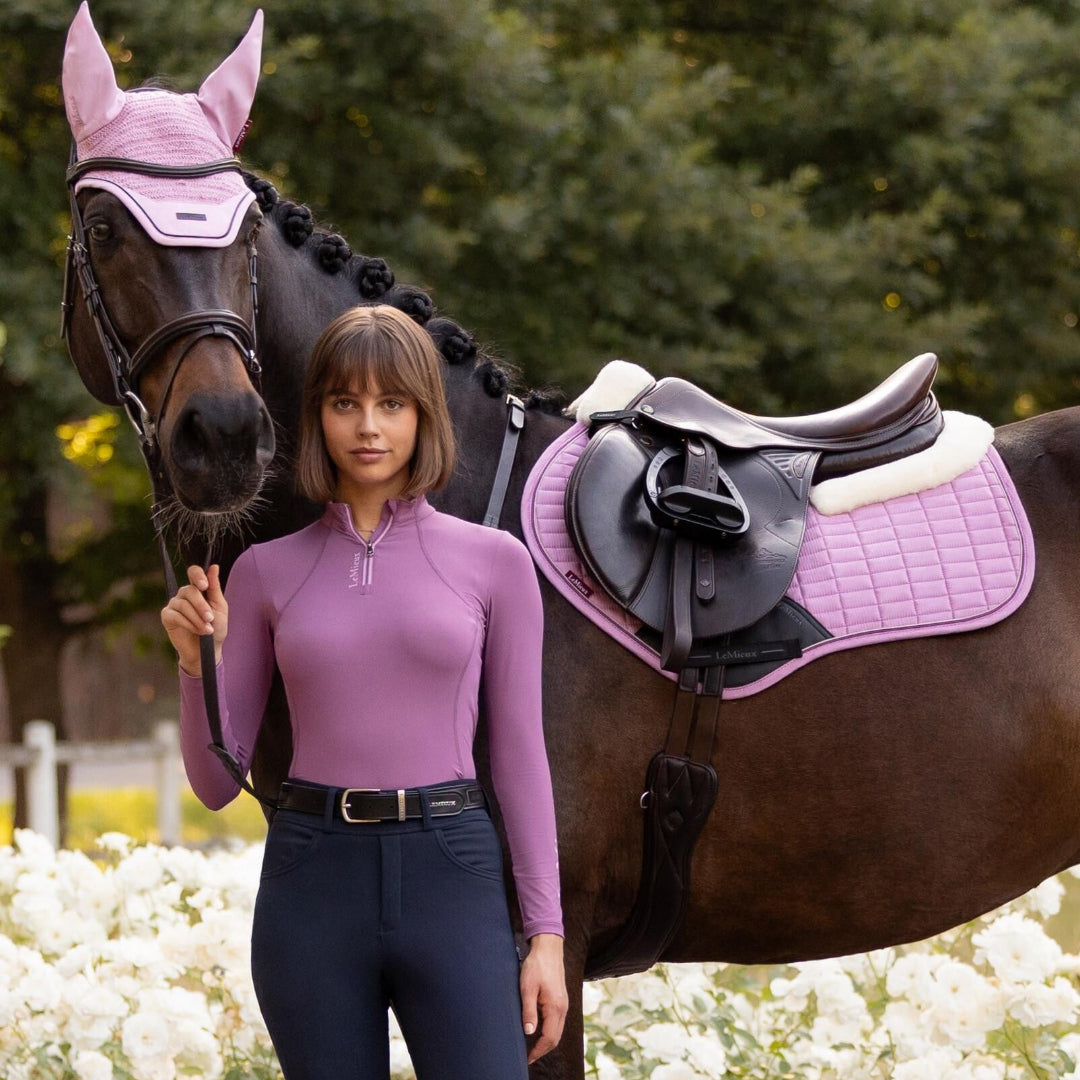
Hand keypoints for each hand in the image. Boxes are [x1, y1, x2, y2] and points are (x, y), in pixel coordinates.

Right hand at [160, 564, 227, 675]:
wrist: (207, 651)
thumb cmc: (216, 628)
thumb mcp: (219, 607)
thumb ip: (215, 588)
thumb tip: (214, 566)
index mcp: (199, 589)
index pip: (194, 572)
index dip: (197, 576)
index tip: (204, 586)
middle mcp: (184, 594)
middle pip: (189, 590)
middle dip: (201, 605)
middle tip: (210, 618)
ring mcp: (174, 605)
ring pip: (183, 604)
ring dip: (197, 618)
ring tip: (206, 629)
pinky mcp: (167, 617)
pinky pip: (175, 615)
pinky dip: (188, 623)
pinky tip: (197, 630)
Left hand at [519, 933, 567, 1062]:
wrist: (548, 948)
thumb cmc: (536, 966)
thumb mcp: (527, 988)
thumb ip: (529, 1011)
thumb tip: (529, 1032)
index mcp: (555, 1007)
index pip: (549, 1038)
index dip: (538, 1051)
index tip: (527, 1059)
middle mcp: (563, 1008)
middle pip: (556, 1038)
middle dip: (543, 1050)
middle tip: (528, 1057)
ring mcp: (564, 1004)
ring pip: (558, 1030)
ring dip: (546, 1041)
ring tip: (532, 1047)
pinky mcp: (561, 999)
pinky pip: (557, 1021)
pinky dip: (549, 1031)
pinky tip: (539, 1030)